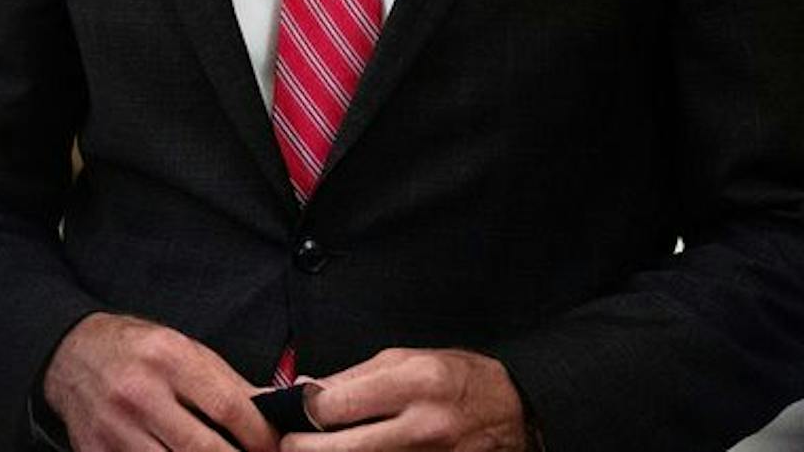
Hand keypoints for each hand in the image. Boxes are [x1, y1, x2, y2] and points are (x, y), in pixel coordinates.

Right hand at [41, 312, 279, 451]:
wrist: (72, 355)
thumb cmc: (135, 350)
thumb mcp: (185, 350)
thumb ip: (230, 383)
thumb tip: (276, 408)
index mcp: (168, 358)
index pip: (228, 407)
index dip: (259, 435)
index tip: (273, 447)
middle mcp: (140, 394)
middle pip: (205, 449)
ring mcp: (116, 430)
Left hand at [286, 348, 530, 450]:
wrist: (514, 413)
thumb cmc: (459, 380)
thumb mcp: (407, 360)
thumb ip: (353, 378)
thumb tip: (306, 391)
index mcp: (412, 384)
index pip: (334, 407)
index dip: (302, 414)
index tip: (290, 415)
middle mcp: (420, 427)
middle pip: (339, 450)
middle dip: (303, 449)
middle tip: (289, 445)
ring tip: (321, 448)